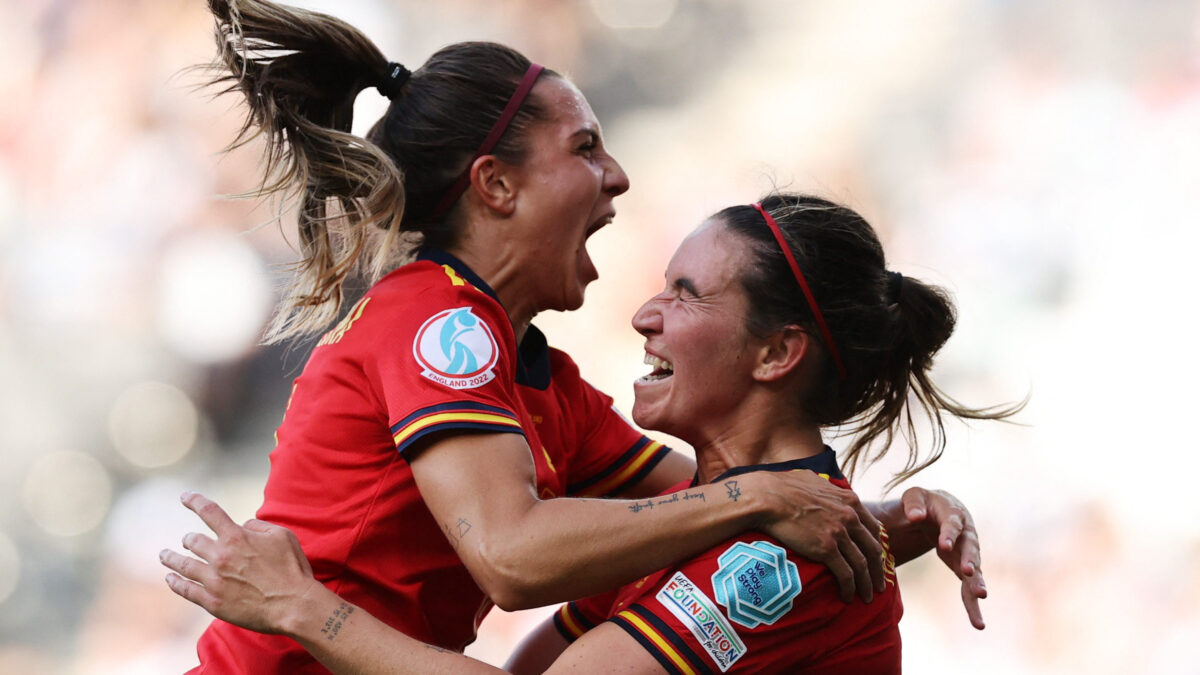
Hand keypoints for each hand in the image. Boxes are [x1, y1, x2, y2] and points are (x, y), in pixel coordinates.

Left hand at [159, 492, 321, 635]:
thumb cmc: (292, 569)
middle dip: (189, 539)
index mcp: (237, 537)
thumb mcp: (283, 536)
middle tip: (187, 540)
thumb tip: (243, 526)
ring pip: (183, 565)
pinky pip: (186, 590)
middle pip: (193, 541)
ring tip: (164, 555)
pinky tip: (170, 578)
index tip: (185, 496)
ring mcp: (214, 580)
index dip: (195, 501)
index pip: (209, 511)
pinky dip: (175, 582)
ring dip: (172, 558)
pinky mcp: (212, 602)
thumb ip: (258, 526)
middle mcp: (220, 556)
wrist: (293, 605)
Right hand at [753, 470, 884, 603]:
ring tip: (867, 597)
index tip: (876, 558)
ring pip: (862, 565)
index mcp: (850, 501)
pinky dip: (849, 588)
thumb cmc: (784, 486)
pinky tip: (848, 597)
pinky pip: (845, 574)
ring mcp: (839, 533)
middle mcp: (850, 517)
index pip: (873, 527)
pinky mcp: (826, 549)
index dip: (876, 545)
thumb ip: (827, 488)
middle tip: (879, 584)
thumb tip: (824, 488)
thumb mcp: (815, 481)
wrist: (768, 496)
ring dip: (867, 584)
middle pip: (873, 549)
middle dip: (878, 569)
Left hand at [894, 487, 986, 629]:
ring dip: (976, 582)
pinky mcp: (965, 568)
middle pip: (970, 547)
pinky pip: (969, 587)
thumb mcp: (914, 496)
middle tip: (967, 571)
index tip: (944, 546)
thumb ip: (913, 504)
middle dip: (969, 559)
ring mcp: (968, 552)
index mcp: (954, 513)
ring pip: (975, 569)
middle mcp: (967, 533)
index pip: (952, 523)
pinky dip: (973, 605)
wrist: (937, 511)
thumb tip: (915, 516)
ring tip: (980, 595)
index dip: (949, 534)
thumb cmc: (923, 503)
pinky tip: (978, 623)